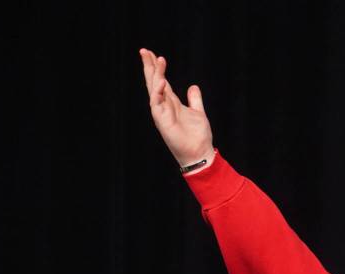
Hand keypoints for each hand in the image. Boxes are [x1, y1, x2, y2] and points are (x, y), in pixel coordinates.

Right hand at [138, 48, 214, 167]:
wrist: (200, 152)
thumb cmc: (198, 136)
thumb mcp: (198, 113)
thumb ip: (194, 100)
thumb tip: (193, 86)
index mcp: (171, 103)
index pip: (161, 81)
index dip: (157, 68)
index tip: (153, 54)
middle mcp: (164, 106)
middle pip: (154, 82)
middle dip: (149, 66)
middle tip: (144, 50)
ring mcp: (161, 113)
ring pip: (154, 89)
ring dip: (155, 75)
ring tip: (157, 59)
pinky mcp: (162, 121)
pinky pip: (157, 104)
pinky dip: (158, 92)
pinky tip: (161, 81)